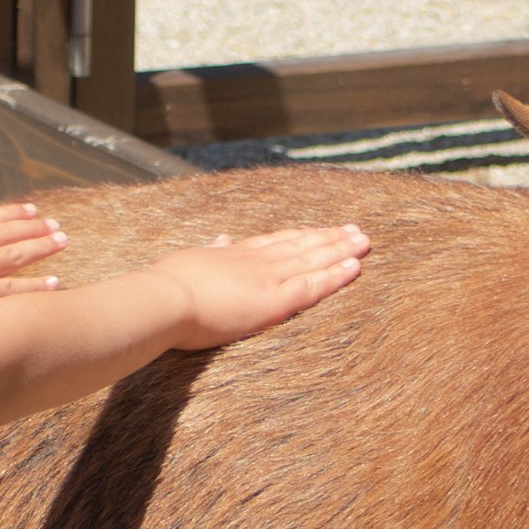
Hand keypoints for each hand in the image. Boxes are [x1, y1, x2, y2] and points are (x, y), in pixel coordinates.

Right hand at [0, 193, 67, 311]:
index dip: (14, 213)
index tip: (33, 210)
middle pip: (9, 233)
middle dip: (35, 228)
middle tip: (56, 225)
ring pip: (17, 255)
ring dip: (42, 247)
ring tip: (63, 241)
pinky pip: (14, 289)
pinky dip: (36, 285)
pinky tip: (55, 281)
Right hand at [145, 226, 371, 347]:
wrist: (164, 299)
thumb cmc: (166, 287)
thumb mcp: (189, 260)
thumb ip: (209, 251)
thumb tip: (220, 238)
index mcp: (233, 254)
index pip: (274, 242)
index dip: (299, 235)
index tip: (317, 229)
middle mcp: (256, 260)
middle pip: (300, 244)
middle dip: (329, 237)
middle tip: (354, 230)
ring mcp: (268, 277)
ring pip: (313, 259)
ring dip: (341, 249)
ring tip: (364, 241)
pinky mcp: (274, 300)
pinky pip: (313, 286)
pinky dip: (336, 275)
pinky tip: (356, 266)